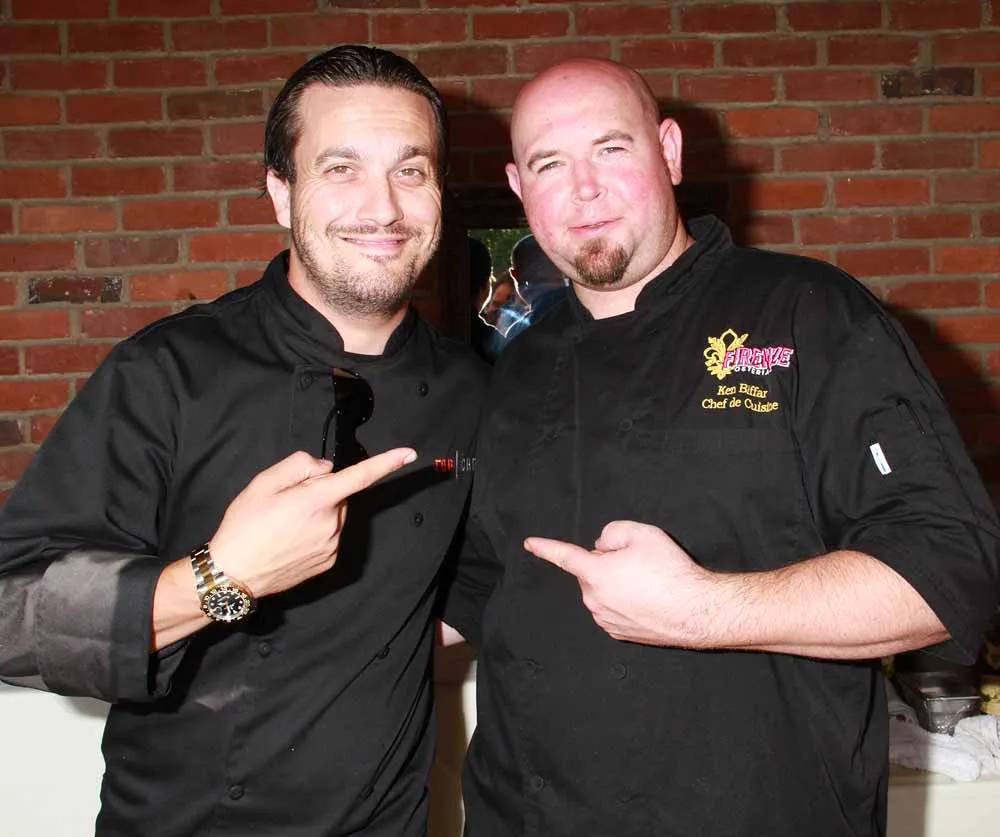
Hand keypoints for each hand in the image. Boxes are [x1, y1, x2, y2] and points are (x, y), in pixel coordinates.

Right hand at [210, 448, 414, 597]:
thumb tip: (325, 468)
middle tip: (287, 503)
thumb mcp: (263, 483)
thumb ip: (300, 465)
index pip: (360, 476)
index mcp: (316, 501)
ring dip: (319, 513)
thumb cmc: (244, 527)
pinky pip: (330, 536)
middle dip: (321, 492)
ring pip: (335, 516)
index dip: (386, 463)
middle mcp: (331, 524)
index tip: (409, 454)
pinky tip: (291, 540)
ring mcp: (332, 546)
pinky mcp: (328, 562)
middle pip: (338, 495)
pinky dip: (316, 532)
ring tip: (285, 525)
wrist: (234, 574)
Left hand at [524, 520, 717, 647]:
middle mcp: (594, 600)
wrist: (696, 611)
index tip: (530, 544)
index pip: (564, 556)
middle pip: (592, 573)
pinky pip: (614, 610)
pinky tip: (649, 600)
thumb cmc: (671, 571)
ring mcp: (606, 619)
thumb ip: (612, 532)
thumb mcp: (643, 533)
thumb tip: (602, 547)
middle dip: (608, 565)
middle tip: (639, 564)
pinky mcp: (619, 633)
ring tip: (650, 584)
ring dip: (618, 585)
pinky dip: (626, 603)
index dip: (545, 547)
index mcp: (594, 574)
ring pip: (603, 592)